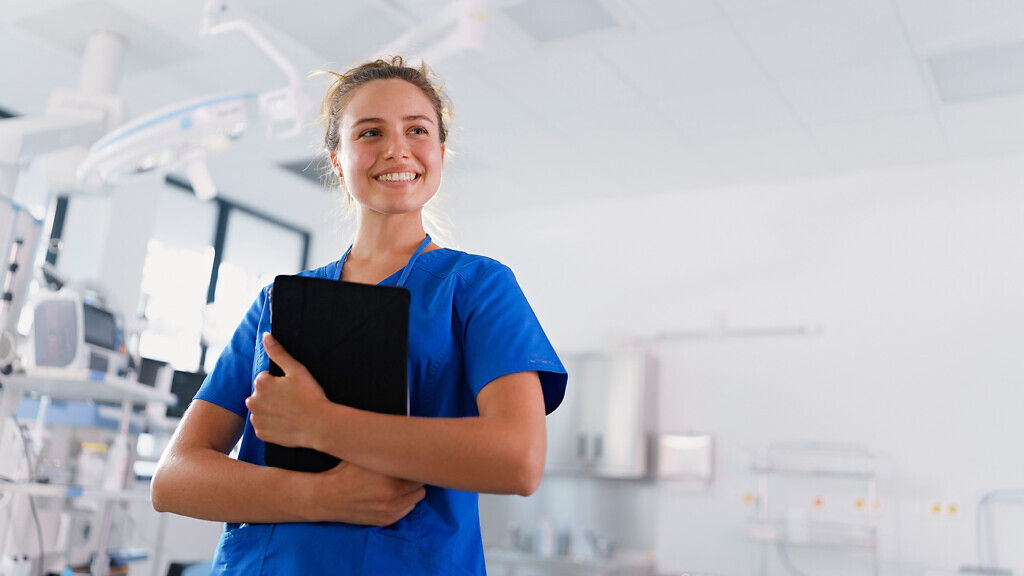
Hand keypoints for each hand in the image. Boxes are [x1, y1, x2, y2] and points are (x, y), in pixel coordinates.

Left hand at [246, 333, 330, 448]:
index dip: (280, 383)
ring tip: (290, 412)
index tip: (292, 389)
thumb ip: (278, 352)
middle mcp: (253, 401)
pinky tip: (286, 423)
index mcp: (261, 383)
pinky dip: (272, 424)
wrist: (319, 425)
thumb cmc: (310, 396)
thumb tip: (265, 335)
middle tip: (292, 400)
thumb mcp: (296, 370)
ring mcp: (256, 419)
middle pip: (261, 394)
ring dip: (271, 410)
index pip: (265, 378)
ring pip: (261, 410)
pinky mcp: (261, 434)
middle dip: (272, 396)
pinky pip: (264, 426)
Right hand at [305, 461, 425, 525]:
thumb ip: (386, 451)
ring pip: (417, 498)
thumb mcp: (365, 455)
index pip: (418, 470)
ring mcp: (389, 510)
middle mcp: (392, 496)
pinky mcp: (386, 520)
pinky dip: (404, 502)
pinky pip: (408, 509)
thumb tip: (406, 438)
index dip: (415, 463)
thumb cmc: (345, 472)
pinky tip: (392, 495)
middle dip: (415, 476)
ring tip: (399, 483)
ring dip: (411, 490)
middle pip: (421, 484)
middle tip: (406, 471)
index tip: (412, 460)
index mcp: (389, 477)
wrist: (327, 497)